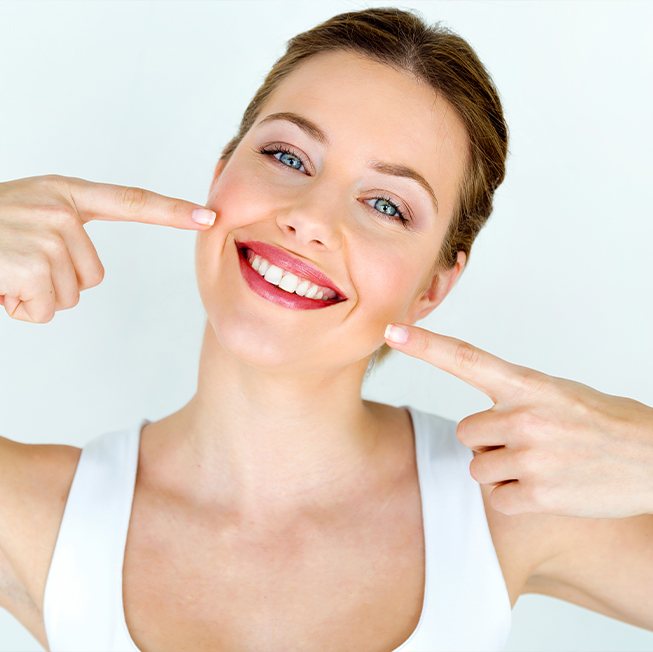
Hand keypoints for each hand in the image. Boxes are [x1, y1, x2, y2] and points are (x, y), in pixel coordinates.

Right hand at [0, 174, 215, 322]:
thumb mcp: (26, 215)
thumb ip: (64, 231)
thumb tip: (86, 274)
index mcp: (63, 194)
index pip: (130, 202)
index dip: (171, 211)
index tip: (208, 216)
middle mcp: (59, 210)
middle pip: (93, 275)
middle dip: (54, 282)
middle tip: (14, 263)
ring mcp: (45, 234)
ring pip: (69, 295)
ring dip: (34, 295)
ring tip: (2, 270)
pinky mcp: (29, 263)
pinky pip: (44, 309)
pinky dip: (19, 309)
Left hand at [384, 323, 652, 517]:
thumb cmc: (603, 423)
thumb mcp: (557, 393)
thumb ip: (512, 398)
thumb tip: (476, 420)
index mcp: (527, 384)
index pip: (466, 359)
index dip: (425, 345)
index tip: (392, 331)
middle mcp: (524, 416)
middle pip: (465, 432)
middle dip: (488, 440)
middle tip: (528, 442)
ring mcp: (531, 456)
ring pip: (479, 466)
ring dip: (502, 469)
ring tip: (542, 463)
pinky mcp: (538, 494)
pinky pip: (496, 497)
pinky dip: (514, 496)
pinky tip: (547, 486)